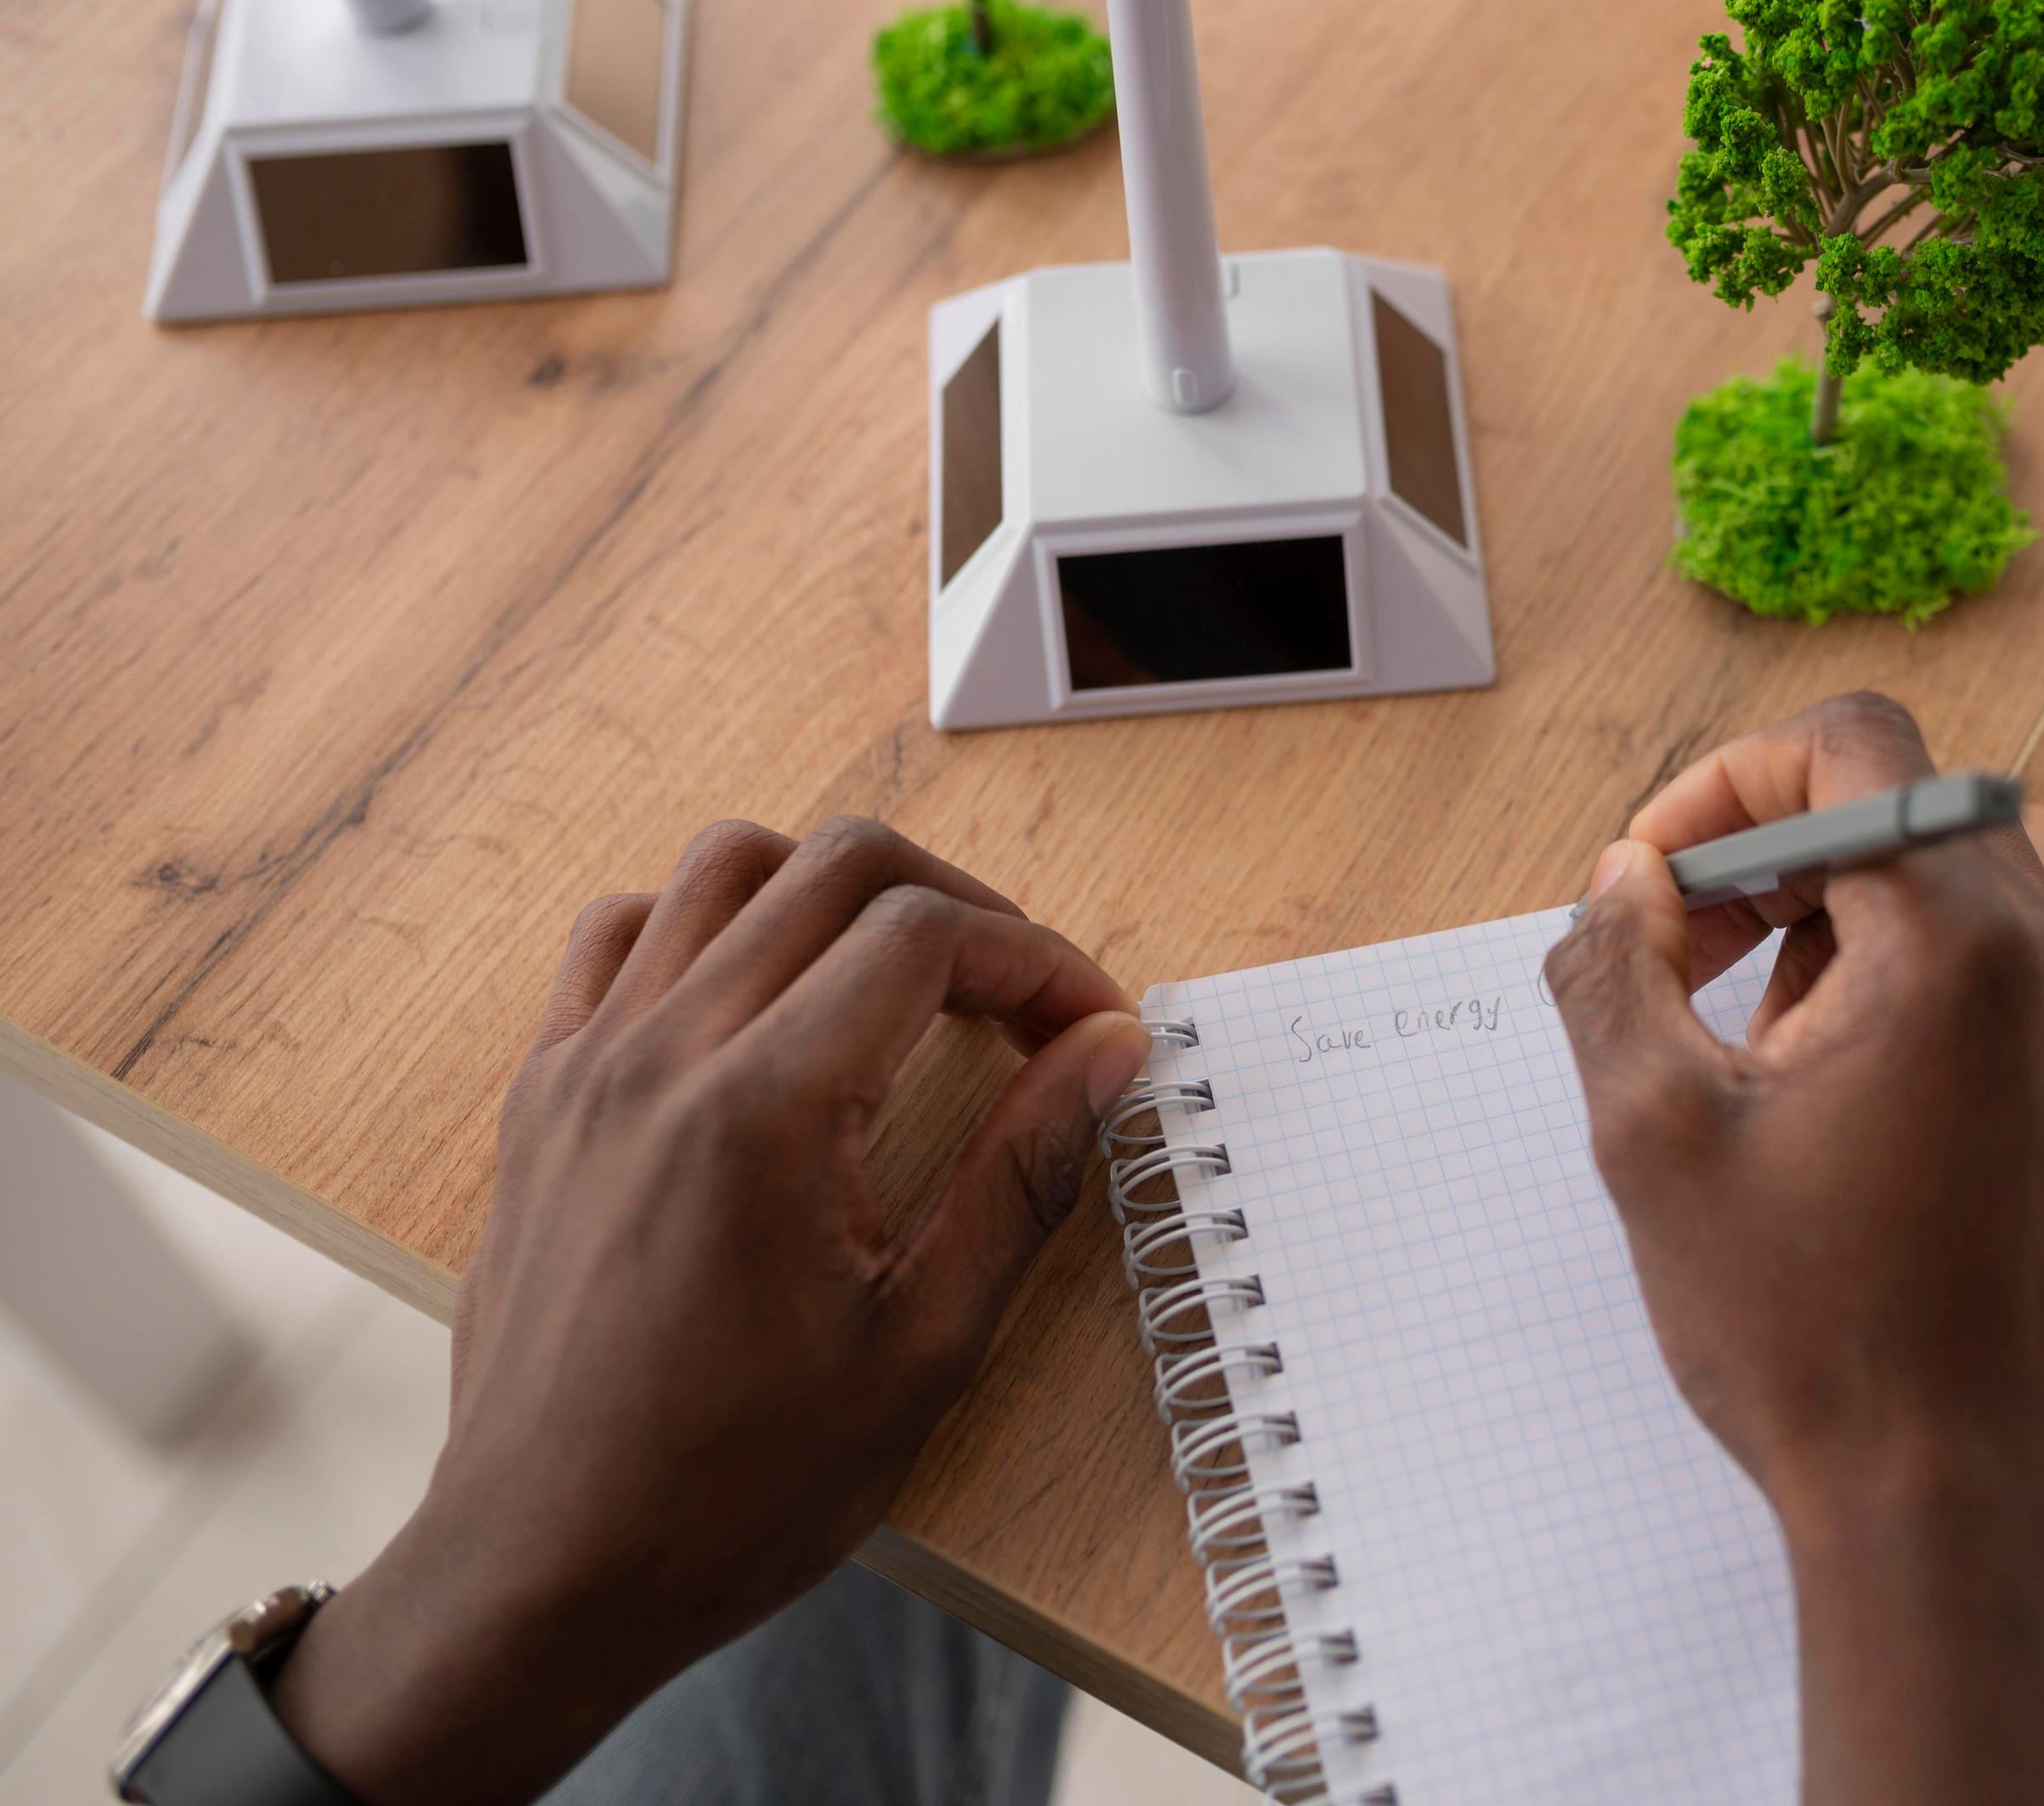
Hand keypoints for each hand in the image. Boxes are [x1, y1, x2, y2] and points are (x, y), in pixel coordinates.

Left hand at [271, 818, 1152, 1805]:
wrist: (543, 1572)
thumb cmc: (733, 1489)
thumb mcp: (924, 1344)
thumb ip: (1025, 1172)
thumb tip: (1107, 1051)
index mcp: (764, 1109)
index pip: (926, 935)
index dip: (1038, 961)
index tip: (1087, 1031)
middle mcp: (663, 1053)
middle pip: (837, 863)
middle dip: (958, 907)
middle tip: (1019, 999)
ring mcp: (588, 1064)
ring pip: (726, 865)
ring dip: (837, 894)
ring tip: (902, 986)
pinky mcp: (542, 1094)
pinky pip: (622, 934)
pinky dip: (711, 926)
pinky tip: (766, 1006)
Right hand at [1545, 693, 2043, 1805]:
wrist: (1949, 1497)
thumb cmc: (1810, 1330)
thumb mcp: (1655, 1134)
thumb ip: (1615, 972)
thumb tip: (1620, 886)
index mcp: (1957, 943)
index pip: (1852, 744)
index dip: (1728, 782)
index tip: (1654, 881)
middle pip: (1897, 802)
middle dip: (1766, 854)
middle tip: (1674, 956)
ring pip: (1936, 880)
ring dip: (1821, 919)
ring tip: (1742, 1050)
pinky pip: (1977, 963)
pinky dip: (1883, 978)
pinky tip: (1810, 1093)